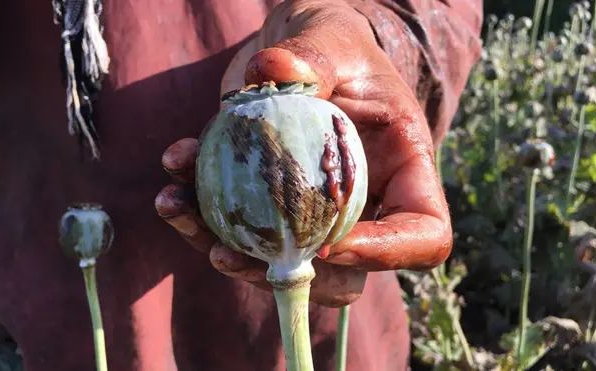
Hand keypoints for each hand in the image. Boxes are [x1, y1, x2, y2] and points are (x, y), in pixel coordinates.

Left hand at [155, 0, 451, 307]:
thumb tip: (272, 70)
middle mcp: (365, 206)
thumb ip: (312, 57)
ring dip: (223, 251)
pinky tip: (172, 174)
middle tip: (228, 255)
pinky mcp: (272, 209)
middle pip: (344, 274)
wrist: (300, 51)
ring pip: (283, 264)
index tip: (329, 241)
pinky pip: (241, 232)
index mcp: (404, 172)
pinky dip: (199, 214)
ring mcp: (316, 215)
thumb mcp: (333, 40)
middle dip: (287, 274)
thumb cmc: (335, 44)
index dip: (384, 252)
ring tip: (174, 205)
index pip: (422, 235)